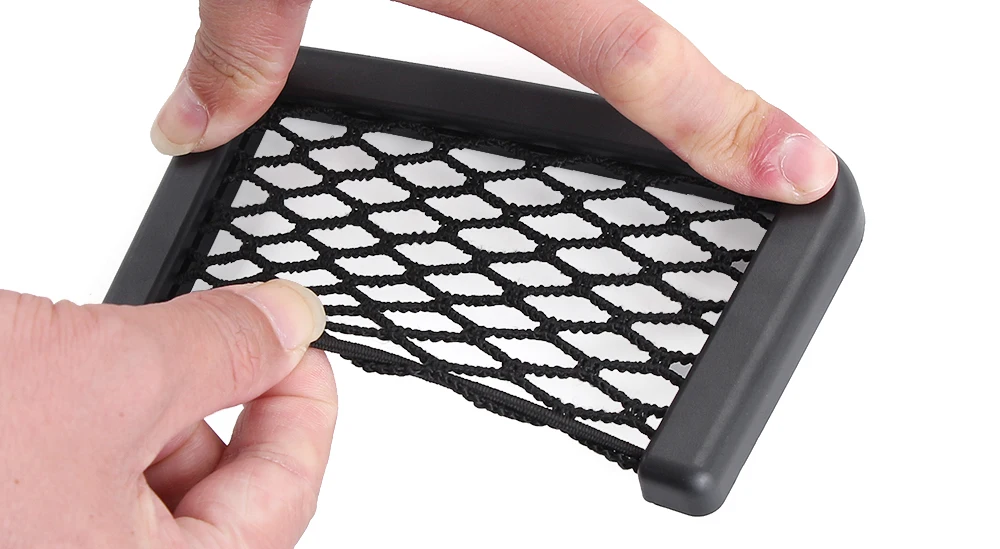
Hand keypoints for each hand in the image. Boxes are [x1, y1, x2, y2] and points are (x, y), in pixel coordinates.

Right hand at [0, 280, 334, 547]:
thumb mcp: (112, 378)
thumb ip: (221, 348)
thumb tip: (287, 323)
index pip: (283, 500)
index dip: (305, 411)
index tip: (301, 345)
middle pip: (218, 493)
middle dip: (217, 402)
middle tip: (214, 332)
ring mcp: (58, 548)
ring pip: (148, 481)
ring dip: (148, 406)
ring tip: (99, 358)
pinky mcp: (22, 520)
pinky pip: (89, 476)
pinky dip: (98, 418)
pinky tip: (66, 376)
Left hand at [151, 0, 837, 203]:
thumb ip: (237, 42)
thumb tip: (193, 125)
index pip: (635, 61)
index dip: (728, 126)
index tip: (807, 174)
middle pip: (642, 24)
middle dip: (690, 88)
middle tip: (768, 163)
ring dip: (618, 30)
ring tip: (600, 55)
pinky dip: (571, 2)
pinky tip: (540, 6)